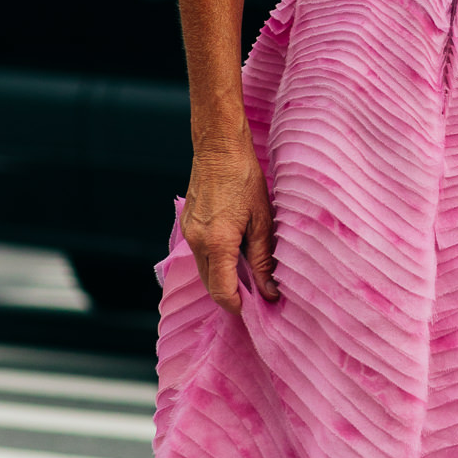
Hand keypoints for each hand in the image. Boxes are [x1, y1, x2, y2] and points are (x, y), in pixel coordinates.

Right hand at [183, 138, 279, 314]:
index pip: (223, 292)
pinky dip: (216, 263)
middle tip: (258, 295)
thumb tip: (270, 291)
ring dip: (224, 279)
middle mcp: (197, 242)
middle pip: (211, 286)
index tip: (259, 308)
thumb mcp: (262, 221)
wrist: (218, 148)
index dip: (240, 306)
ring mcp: (188, 234)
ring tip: (250, 275)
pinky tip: (235, 255)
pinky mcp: (187, 225)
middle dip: (232, 296)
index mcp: (217, 243)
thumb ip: (263, 260)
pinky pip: (200, 256)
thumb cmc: (245, 178)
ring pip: (204, 272)